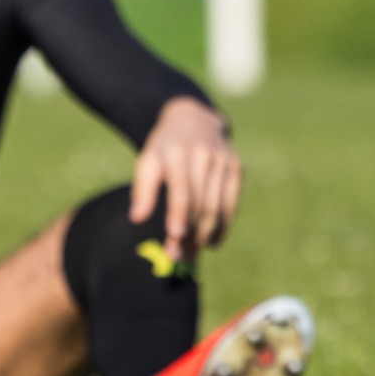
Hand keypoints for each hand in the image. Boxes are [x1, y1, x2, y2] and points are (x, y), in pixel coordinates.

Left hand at [131, 97, 240, 260]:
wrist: (195, 120)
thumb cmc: (165, 147)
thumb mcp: (147, 160)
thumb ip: (142, 189)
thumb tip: (137, 218)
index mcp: (178, 151)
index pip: (181, 186)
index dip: (179, 212)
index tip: (174, 237)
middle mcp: (205, 154)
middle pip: (201, 202)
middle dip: (190, 232)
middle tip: (177, 256)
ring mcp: (224, 161)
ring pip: (217, 206)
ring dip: (205, 234)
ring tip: (191, 253)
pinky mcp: (236, 168)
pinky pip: (231, 204)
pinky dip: (223, 226)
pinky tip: (212, 242)